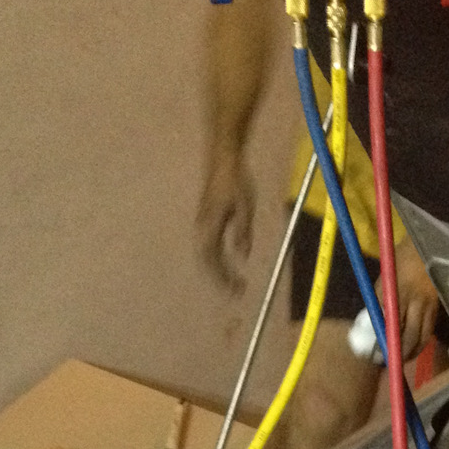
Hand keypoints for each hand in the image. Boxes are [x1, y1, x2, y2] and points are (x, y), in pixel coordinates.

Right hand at [197, 151, 254, 292]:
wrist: (223, 157)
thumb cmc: (236, 179)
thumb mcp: (245, 205)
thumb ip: (243, 230)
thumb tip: (243, 255)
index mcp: (211, 223)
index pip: (213, 258)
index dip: (223, 276)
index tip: (237, 289)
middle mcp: (203, 225)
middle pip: (208, 260)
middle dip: (221, 278)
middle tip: (238, 291)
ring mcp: (203, 222)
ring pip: (208, 254)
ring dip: (220, 271)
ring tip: (235, 283)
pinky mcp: (207, 219)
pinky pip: (211, 246)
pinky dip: (219, 260)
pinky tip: (230, 265)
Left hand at [380, 238, 439, 358]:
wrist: (425, 249)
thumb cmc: (400, 262)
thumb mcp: (383, 281)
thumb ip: (378, 304)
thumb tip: (371, 327)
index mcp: (397, 293)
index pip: (390, 325)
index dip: (385, 342)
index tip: (377, 354)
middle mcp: (414, 301)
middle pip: (409, 336)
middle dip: (401, 352)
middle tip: (392, 361)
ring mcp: (428, 306)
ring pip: (422, 337)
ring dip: (413, 351)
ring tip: (404, 358)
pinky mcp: (436, 308)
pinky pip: (429, 330)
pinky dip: (421, 341)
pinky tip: (415, 346)